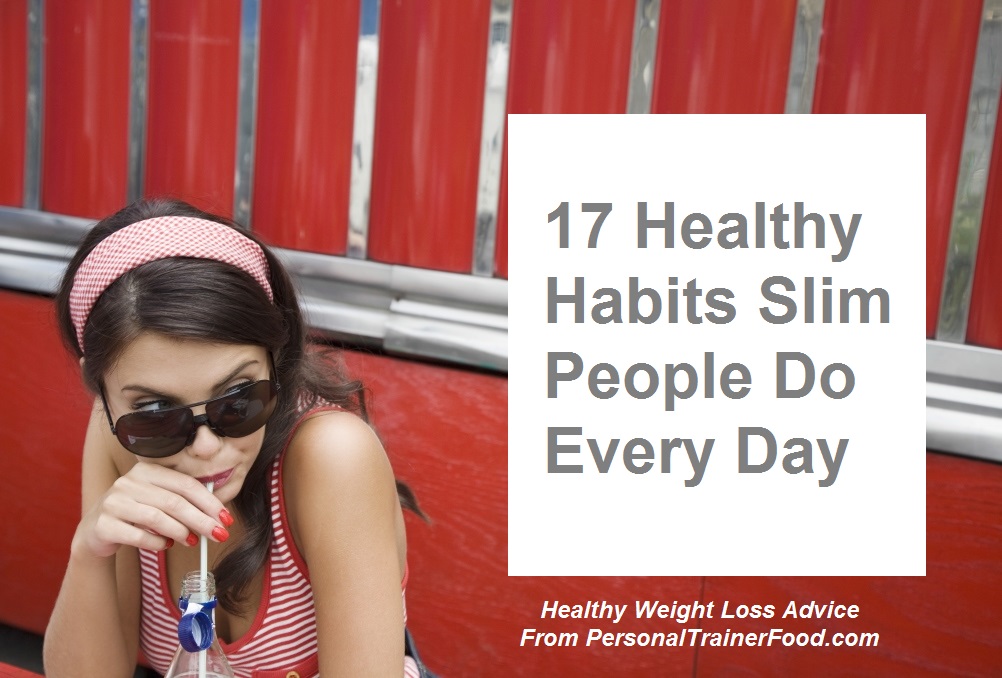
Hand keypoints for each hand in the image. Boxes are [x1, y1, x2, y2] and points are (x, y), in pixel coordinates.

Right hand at [73, 464, 229, 558]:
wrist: (95, 531)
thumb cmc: (135, 514)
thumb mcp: (157, 499)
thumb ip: (182, 501)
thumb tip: (218, 516)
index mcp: (146, 470)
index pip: (185, 484)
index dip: (209, 502)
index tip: (226, 518)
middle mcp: (128, 482)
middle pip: (174, 502)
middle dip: (201, 520)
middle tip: (218, 535)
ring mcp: (113, 502)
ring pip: (157, 518)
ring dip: (181, 532)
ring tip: (193, 541)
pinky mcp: (104, 525)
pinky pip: (138, 536)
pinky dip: (157, 543)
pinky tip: (165, 545)